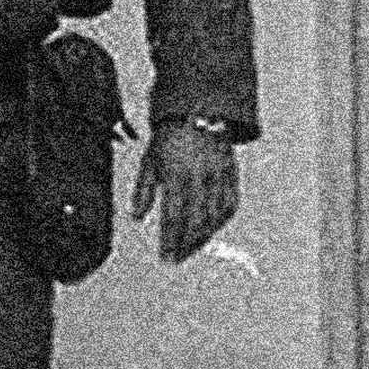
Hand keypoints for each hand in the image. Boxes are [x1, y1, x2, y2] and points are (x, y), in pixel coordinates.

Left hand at [131, 120, 239, 262]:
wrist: (197, 109)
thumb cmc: (169, 138)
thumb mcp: (149, 160)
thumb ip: (143, 190)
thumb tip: (136, 217)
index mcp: (176, 173)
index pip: (174, 216)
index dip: (170, 240)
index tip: (166, 257)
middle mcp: (200, 176)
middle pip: (196, 221)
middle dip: (186, 244)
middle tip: (177, 258)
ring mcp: (218, 174)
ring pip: (214, 216)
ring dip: (203, 237)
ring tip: (191, 247)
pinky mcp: (231, 172)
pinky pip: (231, 203)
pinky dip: (221, 221)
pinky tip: (211, 229)